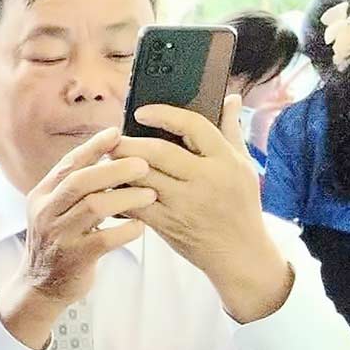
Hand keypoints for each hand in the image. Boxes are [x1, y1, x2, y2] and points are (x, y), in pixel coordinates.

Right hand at [0, 129, 151, 349]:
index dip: (93, 147)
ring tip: (150, 194)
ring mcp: (58, 236)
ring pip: (95, 207)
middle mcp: (45, 212)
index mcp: (41, 195)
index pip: (68, 164)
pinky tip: (141, 227)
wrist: (40, 286)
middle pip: (81, 181)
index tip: (117, 133)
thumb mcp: (54, 210)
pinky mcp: (74, 258)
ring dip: (127, 198)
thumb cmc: (58, 242)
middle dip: (115, 169)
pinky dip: (127, 230)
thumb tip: (107, 152)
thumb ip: (73, 186)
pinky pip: (105, 239)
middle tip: (144, 164)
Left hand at [114, 98, 292, 322]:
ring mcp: (185, 203)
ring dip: (118, 167)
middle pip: (159, 152)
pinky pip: (135, 204)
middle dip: (129, 143)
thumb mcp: (243, 166)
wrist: (239, 252)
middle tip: (112, 138)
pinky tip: (108, 186)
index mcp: (225, 161)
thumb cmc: (241, 205)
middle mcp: (205, 179)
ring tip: (105, 159)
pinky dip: (118, 194)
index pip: (194, 126)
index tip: (141, 111)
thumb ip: (231, 131)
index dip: (164, 114)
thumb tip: (228, 97)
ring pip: (142, 178)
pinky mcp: (168, 223)